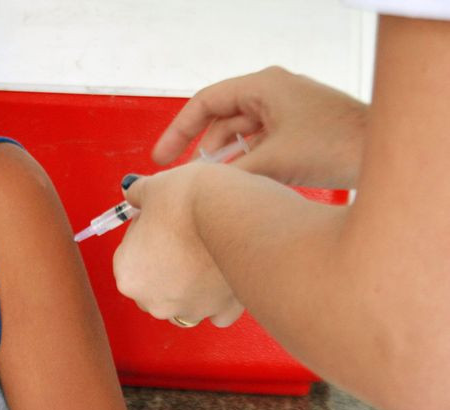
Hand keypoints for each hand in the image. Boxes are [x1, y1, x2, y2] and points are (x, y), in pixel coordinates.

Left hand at [113, 168, 243, 327]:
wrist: (234, 212)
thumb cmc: (188, 201)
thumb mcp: (153, 188)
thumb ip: (137, 195)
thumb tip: (131, 192)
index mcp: (128, 276)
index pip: (130, 257)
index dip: (146, 236)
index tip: (162, 222)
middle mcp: (155, 302)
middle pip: (155, 285)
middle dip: (166, 266)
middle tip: (185, 236)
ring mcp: (190, 310)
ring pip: (185, 302)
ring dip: (191, 286)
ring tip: (206, 255)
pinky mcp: (222, 311)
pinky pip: (218, 311)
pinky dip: (220, 297)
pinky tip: (224, 275)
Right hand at [153, 66, 367, 188]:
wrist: (384, 152)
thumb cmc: (336, 145)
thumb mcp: (272, 162)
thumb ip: (230, 175)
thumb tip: (198, 188)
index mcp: (263, 86)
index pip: (204, 103)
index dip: (177, 131)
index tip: (161, 158)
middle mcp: (273, 92)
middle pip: (221, 121)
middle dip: (203, 151)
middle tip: (185, 179)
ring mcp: (286, 110)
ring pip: (241, 136)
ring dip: (228, 161)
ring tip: (215, 188)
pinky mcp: (297, 129)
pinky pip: (260, 143)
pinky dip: (248, 163)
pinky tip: (242, 185)